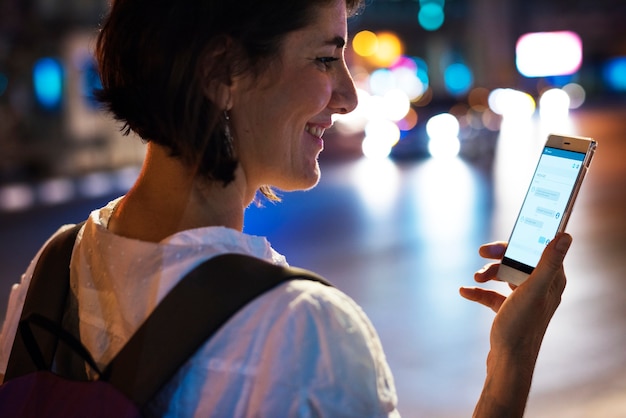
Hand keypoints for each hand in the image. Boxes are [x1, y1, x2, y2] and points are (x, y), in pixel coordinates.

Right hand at [460, 233, 571, 416]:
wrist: (508, 363)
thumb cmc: (521, 327)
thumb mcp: (532, 290)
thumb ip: (548, 262)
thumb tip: (565, 236)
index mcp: (551, 280)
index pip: (538, 249)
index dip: (520, 241)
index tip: (505, 237)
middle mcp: (541, 288)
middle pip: (518, 260)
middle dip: (499, 256)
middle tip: (482, 251)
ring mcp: (524, 300)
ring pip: (504, 275)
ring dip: (487, 273)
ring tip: (475, 278)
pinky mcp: (510, 311)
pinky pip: (492, 294)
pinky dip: (479, 291)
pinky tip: (464, 291)